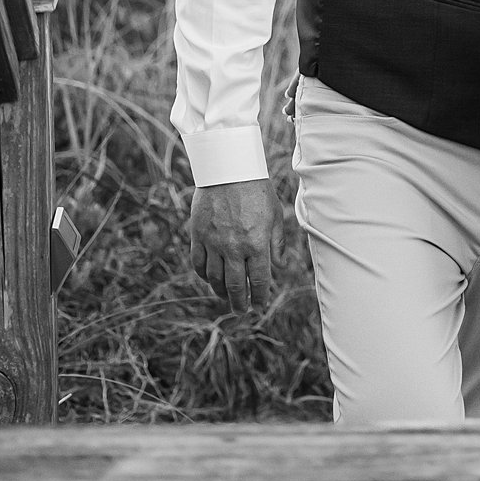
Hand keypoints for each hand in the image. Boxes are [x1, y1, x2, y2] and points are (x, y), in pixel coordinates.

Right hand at [189, 178, 282, 314]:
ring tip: (225, 296)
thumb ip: (277, 243)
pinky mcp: (198, 236)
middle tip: (241, 310)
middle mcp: (234, 248)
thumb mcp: (274, 214)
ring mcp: (214, 243)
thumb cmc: (256, 189)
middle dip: (239, 302)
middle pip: (235, 286)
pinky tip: (209, 278)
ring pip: (214, 278)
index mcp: (257, 244)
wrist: (229, 169)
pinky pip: (198, 263)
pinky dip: (203, 275)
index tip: (259, 305)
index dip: (259, 296)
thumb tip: (281, 266)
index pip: (259, 281)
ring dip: (220, 291)